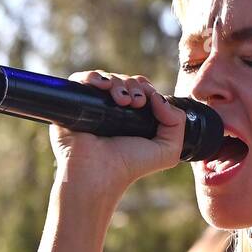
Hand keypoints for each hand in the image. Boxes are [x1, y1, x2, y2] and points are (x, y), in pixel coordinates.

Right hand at [52, 71, 187, 201]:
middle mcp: (112, 110)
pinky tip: (101, 86)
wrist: (99, 174)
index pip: (140, 88)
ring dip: (118, 83)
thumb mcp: (167, 150)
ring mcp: (93, 106)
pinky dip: (93, 77)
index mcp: (133, 117)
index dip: (146, 88)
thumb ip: (177, 124)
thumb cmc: (129, 166)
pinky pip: (81, 80)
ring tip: (122, 102)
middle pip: (124, 81)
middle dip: (134, 86)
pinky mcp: (73, 104)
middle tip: (136, 102)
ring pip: (106, 79)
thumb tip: (159, 97)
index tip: (148, 100)